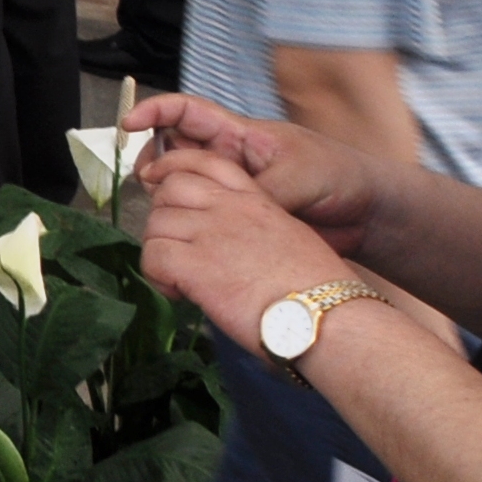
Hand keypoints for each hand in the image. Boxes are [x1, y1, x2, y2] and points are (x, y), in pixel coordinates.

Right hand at [127, 93, 380, 254]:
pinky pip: (203, 218)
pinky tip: (183, 238)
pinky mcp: (239, 220)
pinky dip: (188, 226)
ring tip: (163, 212)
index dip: (154, 112)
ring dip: (167, 196)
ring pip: (184, 187)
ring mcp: (232, 190)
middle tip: (148, 184)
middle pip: (173, 150)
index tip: (128, 125)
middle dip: (152, 160)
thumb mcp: (299, 177)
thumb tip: (221, 208)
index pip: (186, 112)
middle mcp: (229, 160)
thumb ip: (259, 191)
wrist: (369, 217)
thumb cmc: (340, 178)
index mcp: (240, 137)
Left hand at [141, 143, 361, 341]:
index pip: (205, 163)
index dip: (174, 167)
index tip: (159, 181)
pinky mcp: (196, 265)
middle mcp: (230, 209)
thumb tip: (233, 245)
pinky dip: (156, 276)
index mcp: (256, 201)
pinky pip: (152, 257)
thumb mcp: (293, 241)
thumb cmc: (319, 293)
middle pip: (169, 190)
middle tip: (176, 249)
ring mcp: (211, 234)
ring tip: (179, 279)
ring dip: (160, 251)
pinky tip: (178, 293)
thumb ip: (256, 230)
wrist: (328, 319)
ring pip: (156, 224)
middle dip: (164, 217)